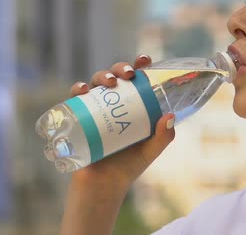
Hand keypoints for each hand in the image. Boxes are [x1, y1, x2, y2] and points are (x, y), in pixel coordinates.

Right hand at [68, 54, 174, 190]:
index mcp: (132, 105)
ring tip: (109, 83)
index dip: (139, 65)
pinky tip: (82, 90)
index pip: (136, 80)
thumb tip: (170, 116)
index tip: (144, 60)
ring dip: (101, 75)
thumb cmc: (128, 166)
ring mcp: (94, 108)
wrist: (103, 185)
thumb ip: (163, 137)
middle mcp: (113, 103)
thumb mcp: (150, 150)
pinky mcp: (78, 116)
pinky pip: (75, 98)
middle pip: (115, 76)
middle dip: (120, 68)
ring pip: (95, 82)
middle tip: (128, 75)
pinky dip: (77, 89)